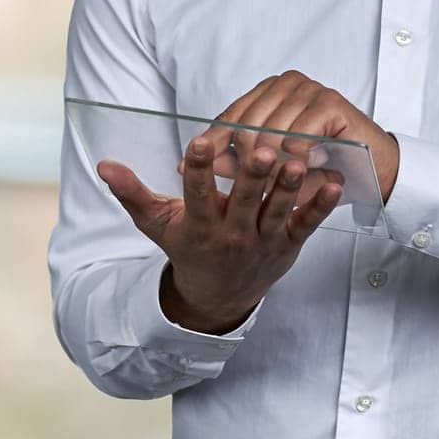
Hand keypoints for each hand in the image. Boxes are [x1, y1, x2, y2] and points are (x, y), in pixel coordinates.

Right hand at [97, 135, 341, 333]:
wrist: (219, 296)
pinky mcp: (289, 245)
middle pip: (244, 202)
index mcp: (200, 225)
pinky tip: (334, 183)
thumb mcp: (157, 224)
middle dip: (253, 177)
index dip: (199, 169)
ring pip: (278, 211)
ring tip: (298, 161)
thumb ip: (132, 193)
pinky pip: (307, 224)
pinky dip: (321, 206)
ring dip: (289, 187)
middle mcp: (232, 234)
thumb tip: (103, 164)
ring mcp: (263, 241)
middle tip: (262, 150)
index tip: (200, 142)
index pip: (197, 194)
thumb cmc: (187, 247)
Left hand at [198, 71, 399, 201]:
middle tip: (244, 187)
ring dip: (268, 164)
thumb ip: (234, 162)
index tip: (188, 165)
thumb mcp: (272, 166)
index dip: (212, 142)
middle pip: (246, 123)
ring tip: (271, 187)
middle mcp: (287, 84)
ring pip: (269, 130)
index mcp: (269, 91)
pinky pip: (298, 134)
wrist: (371, 168)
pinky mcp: (330, 103)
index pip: (230, 114)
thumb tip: (186, 164)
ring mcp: (309, 90)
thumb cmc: (321, 165)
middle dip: (241, 160)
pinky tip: (294, 173)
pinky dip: (293, 158)